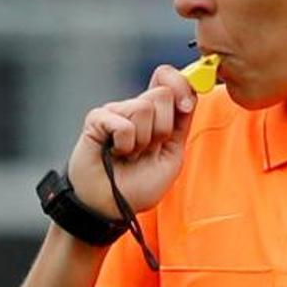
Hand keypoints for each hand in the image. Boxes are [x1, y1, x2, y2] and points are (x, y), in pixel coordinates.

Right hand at [67, 65, 197, 219]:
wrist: (112, 206)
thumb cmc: (139, 185)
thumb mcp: (172, 155)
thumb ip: (181, 125)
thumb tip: (189, 96)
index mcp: (156, 115)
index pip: (170, 81)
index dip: (182, 86)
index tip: (186, 106)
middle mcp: (136, 108)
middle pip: (162, 93)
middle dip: (162, 129)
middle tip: (148, 149)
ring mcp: (116, 111)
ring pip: (143, 108)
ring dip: (141, 141)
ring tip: (130, 154)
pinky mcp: (97, 119)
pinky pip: (122, 123)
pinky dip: (124, 144)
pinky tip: (115, 152)